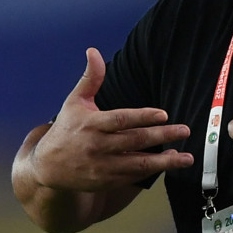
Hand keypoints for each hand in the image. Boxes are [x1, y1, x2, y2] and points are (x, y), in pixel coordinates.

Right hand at [32, 48, 193, 190]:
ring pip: (138, 164)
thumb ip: (91, 78)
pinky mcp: (106, 181)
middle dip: (162, 136)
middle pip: (135, 140)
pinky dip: (152, 170)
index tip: (164, 114)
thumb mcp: (74, 102)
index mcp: (91, 124)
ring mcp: (102, 166)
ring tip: (186, 157)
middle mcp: (97, 146)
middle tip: (185, 131)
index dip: (143, 117)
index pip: (121, 120)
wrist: (47, 167)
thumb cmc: (66, 129)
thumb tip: (93, 51)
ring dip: (164, 161)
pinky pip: (133, 176)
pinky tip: (169, 162)